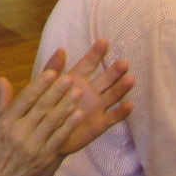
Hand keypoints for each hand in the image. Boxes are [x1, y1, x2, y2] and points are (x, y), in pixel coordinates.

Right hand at [0, 60, 84, 175]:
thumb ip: (1, 101)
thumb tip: (3, 79)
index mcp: (6, 121)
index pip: (26, 99)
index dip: (40, 85)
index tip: (52, 72)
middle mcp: (20, 132)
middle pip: (42, 108)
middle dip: (57, 92)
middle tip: (70, 78)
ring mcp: (33, 145)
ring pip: (53, 122)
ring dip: (67, 106)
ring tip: (78, 92)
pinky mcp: (45, 157)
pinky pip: (59, 138)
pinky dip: (69, 125)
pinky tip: (78, 114)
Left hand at [53, 40, 134, 154]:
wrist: (46, 134)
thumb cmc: (44, 107)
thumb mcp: (46, 86)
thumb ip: (53, 68)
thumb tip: (61, 49)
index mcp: (76, 80)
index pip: (88, 63)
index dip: (96, 53)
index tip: (104, 41)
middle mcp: (89, 92)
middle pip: (105, 79)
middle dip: (114, 71)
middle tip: (124, 62)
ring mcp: (97, 107)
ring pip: (112, 95)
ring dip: (121, 88)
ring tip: (130, 79)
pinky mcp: (100, 124)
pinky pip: (114, 117)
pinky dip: (122, 112)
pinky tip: (130, 104)